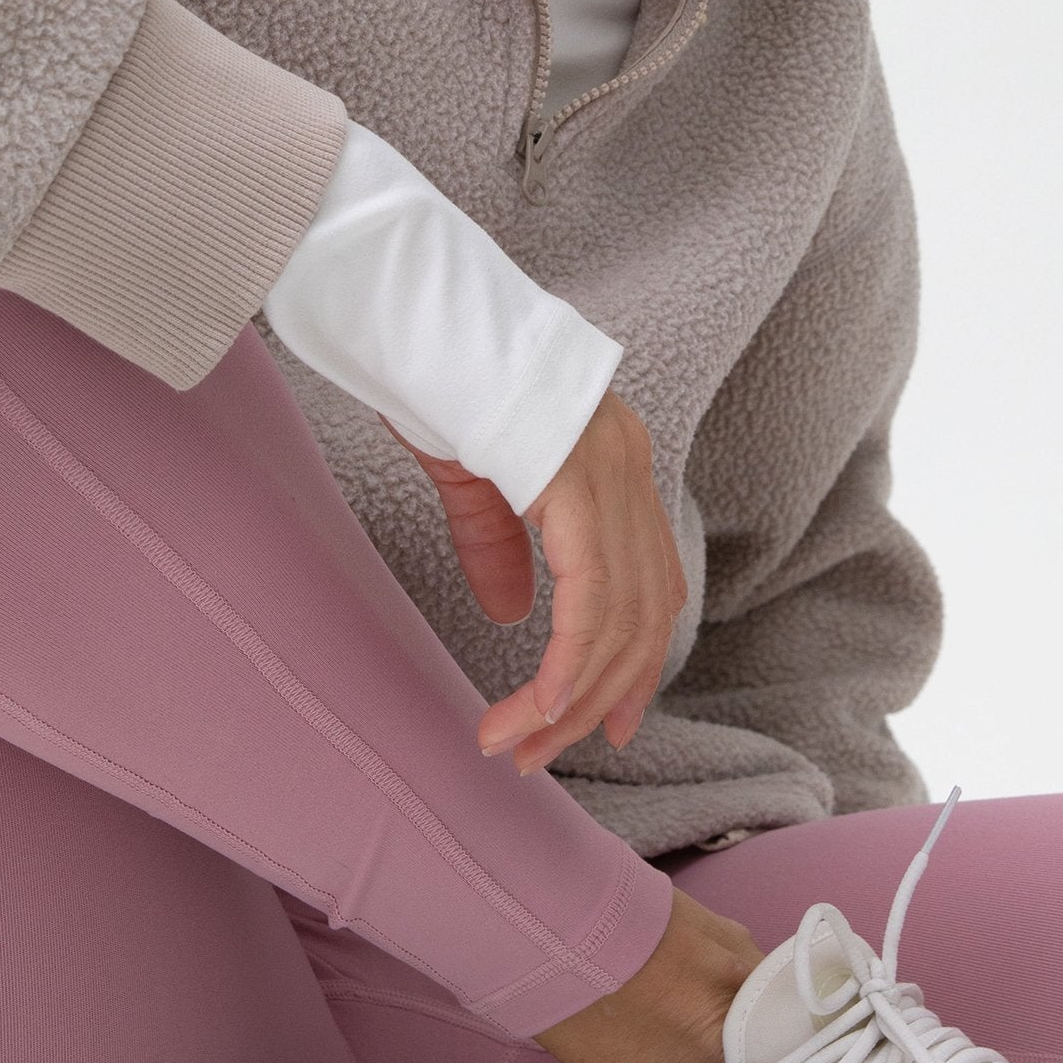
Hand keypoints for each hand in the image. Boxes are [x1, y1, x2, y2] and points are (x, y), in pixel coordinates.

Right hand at [387, 392, 686, 771]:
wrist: (412, 306)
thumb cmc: (433, 374)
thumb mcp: (472, 474)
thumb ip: (499, 544)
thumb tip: (513, 615)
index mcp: (611, 459)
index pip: (650, 584)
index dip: (632, 663)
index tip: (600, 722)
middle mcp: (627, 466)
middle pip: (643, 616)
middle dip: (599, 698)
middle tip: (545, 757)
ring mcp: (610, 470)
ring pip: (619, 619)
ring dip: (569, 699)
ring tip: (517, 745)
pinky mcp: (575, 480)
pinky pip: (591, 597)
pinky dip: (569, 664)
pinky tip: (540, 707)